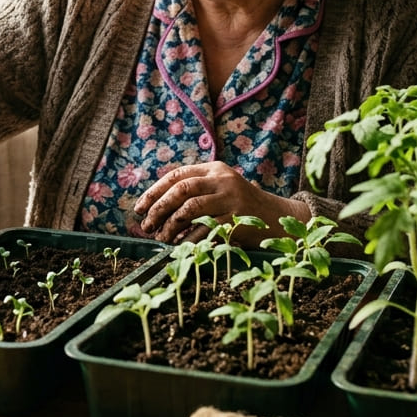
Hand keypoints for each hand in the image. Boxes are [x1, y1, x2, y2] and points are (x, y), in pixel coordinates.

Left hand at [134, 161, 304, 243]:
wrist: (278, 218)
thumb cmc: (241, 207)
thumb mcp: (221, 189)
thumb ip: (195, 192)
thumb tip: (155, 208)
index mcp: (215, 169)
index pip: (177, 175)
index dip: (154, 191)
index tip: (138, 208)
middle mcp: (223, 180)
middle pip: (181, 189)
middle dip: (158, 208)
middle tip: (146, 225)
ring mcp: (231, 198)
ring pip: (190, 208)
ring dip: (170, 225)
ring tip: (161, 238)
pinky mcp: (238, 218)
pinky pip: (205, 229)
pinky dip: (188, 239)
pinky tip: (179, 246)